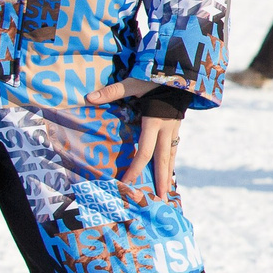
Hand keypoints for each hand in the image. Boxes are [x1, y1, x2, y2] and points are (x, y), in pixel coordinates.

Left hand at [86, 79, 183, 200]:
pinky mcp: (176, 127)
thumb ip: (113, 91)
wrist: (184, 72)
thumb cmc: (157, 78)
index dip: (135, 168)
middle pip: (163, 160)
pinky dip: (170, 162)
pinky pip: (173, 148)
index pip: (145, 151)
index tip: (127, 183)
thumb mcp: (134, 83)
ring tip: (167, 191)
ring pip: (171, 156)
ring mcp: (174, 129)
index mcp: (154, 123)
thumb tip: (89, 98)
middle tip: (162, 200)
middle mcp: (167, 130)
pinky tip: (168, 170)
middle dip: (161, 181)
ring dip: (168, 174)